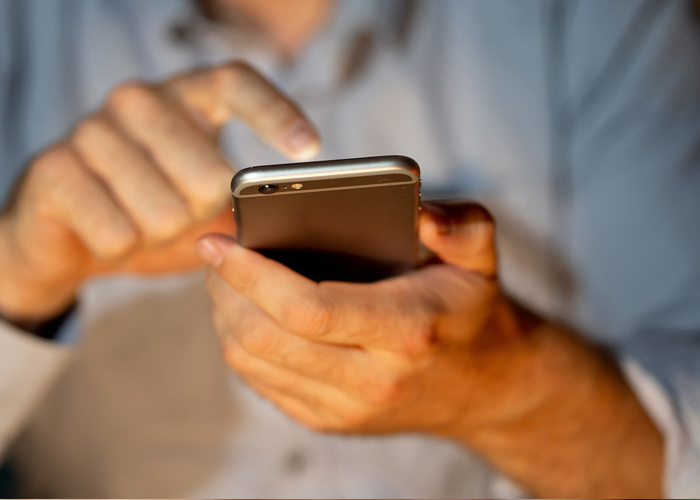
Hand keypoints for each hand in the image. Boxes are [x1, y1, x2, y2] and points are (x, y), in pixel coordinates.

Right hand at [0, 61, 319, 321]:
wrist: (70, 234)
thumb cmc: (154, 212)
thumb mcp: (207, 204)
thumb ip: (243, 202)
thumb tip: (287, 220)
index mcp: (186, 97)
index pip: (235, 83)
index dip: (275, 114)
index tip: (310, 149)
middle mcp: (139, 99)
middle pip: (211, 176)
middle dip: (203, 218)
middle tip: (182, 216)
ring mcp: (92, 128)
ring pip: (164, 213)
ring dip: (160, 237)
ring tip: (143, 222)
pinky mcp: (54, 168)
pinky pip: (117, 232)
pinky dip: (123, 249)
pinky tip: (109, 232)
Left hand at [200, 203, 532, 433]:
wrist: (485, 388)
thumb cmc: (473, 311)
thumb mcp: (482, 258)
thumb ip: (460, 225)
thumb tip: (417, 208)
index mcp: (407, 330)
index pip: (308, 309)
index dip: (252, 274)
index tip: (216, 242)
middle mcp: (373, 380)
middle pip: (265, 339)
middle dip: (225, 291)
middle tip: (215, 254)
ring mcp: (347, 409)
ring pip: (252, 364)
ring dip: (225, 316)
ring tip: (225, 278)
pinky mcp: (329, 421)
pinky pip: (261, 383)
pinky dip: (240, 344)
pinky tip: (246, 312)